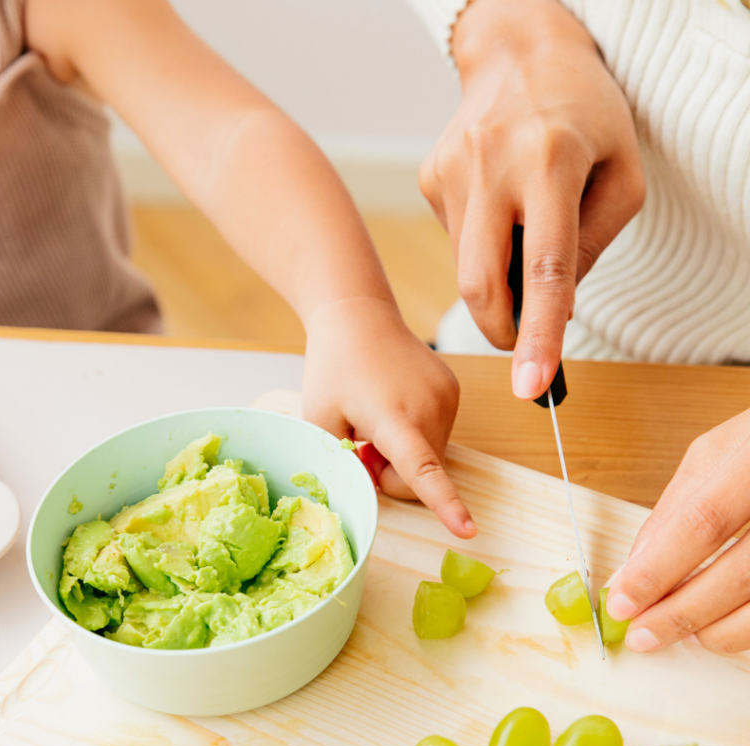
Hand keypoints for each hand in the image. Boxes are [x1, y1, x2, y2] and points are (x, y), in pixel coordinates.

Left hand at [302, 297, 476, 538]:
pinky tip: (392, 408)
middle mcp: (431, 409)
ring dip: (402, 454)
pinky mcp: (453, 393)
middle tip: (361, 445)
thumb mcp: (319, 421)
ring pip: (430, 459)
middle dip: (390, 475)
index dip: (445, 503)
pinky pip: (436, 437)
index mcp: (394, 417)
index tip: (469, 530)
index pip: (423, 470)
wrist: (359, 317)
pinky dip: (414, 436)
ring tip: (376, 422)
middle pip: (420, 477)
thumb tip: (371, 486)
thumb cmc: (333, 368)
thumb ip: (341, 461)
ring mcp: (448, 399)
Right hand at [419, 0, 643, 398]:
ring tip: (521, 231)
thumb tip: (551, 306)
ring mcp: (452, 172)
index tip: (531, 387)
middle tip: (522, 344)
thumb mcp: (621, 172)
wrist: (519, 53)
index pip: (544, 268)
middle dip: (502, 329)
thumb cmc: (584, 113)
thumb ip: (592, 244)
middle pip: (481, 283)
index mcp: (551, 159)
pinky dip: (481, 246)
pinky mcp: (430, 179)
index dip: (538, 334)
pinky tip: (497, 206)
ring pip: (466, 268)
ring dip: (497, 278)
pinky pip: (456, 242)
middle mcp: (492, 165)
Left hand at [606, 410, 749, 653]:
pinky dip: (749, 628)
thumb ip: (676, 506)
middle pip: (740, 574)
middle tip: (641, 633)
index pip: (702, 522)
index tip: (621, 601)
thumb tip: (634, 565)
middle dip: (682, 612)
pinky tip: (724, 627)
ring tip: (683, 633)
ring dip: (719, 629)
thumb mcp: (719, 453)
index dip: (658, 569)